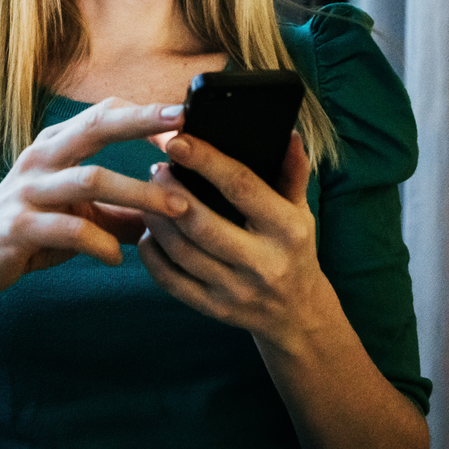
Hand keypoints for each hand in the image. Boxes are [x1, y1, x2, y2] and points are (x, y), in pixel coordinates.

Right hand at [0, 99, 190, 301]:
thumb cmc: (31, 230)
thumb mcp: (79, 214)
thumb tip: (176, 211)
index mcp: (55, 145)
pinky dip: (100, 243)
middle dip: (141, 122)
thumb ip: (123, 211)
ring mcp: (28, 190)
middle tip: (184, 127)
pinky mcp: (18, 226)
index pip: (103, 114)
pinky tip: (117, 256)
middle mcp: (40, 158)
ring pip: (91, 179)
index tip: (187, 115)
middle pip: (96, 127)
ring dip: (138, 192)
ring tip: (176, 209)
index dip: (144, 113)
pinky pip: (69, 229)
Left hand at [139, 131, 330, 347]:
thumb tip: (289, 134)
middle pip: (202, 222)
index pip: (242, 187)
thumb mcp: (300, 212)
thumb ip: (292, 173)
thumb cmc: (294, 249)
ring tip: (147, 195)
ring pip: (181, 251)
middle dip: (170, 192)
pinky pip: (171, 280)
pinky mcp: (215, 309)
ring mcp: (237, 290)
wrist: (299, 314)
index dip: (206, 161)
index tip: (177, 141)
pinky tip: (148, 232)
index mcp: (287, 230)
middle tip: (155, 170)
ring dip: (156, 219)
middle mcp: (264, 263)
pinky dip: (152, 253)